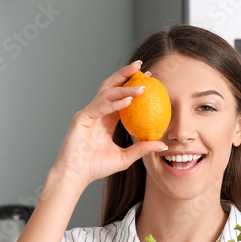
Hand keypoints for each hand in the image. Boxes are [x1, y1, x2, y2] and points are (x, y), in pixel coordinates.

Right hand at [51, 61, 165, 188]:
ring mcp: (88, 113)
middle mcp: (97, 112)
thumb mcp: (125, 157)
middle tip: (142, 66)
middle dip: (125, 74)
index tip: (150, 79)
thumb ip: (142, 148)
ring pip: (107, 94)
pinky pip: (101, 107)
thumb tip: (163, 144)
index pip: (121, 96)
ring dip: (124, 88)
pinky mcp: (81, 118)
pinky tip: (128, 101)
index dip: (133, 85)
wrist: (77, 175)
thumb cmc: (97, 167)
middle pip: (112, 86)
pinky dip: (114, 103)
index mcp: (107, 118)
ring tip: (142, 86)